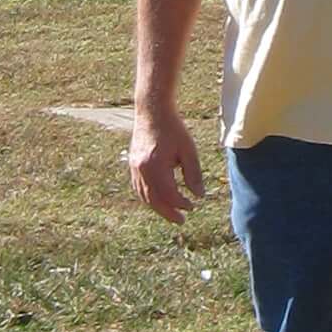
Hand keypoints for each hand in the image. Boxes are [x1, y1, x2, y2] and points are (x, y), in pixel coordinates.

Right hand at [130, 104, 205, 223]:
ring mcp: (134, 167)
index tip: (193, 206)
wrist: (152, 111)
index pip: (169, 194)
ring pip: (144, 195)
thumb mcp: (188, 150)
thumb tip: (199, 195)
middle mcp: (142, 169)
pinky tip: (157, 199)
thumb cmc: (173, 128)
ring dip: (157, 207)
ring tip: (170, 212)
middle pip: (154, 200)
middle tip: (181, 220)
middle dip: (168, 212)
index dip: (181, 204)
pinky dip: (148, 197)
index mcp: (156, 167)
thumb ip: (194, 174)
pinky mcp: (132, 163)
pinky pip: (138, 187)